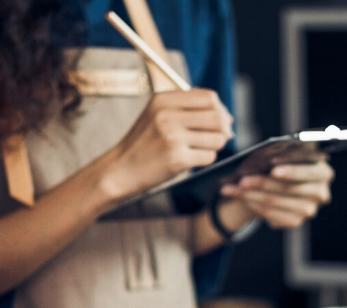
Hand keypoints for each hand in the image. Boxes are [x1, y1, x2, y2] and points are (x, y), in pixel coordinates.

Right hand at [103, 88, 232, 200]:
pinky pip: (209, 157)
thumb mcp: (157, 114)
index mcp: (163, 99)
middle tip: (216, 137)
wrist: (119, 170)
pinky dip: (204, 160)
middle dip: (222, 129)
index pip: (209, 97)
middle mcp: (167, 115)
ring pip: (217, 138)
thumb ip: (188, 108)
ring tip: (197, 149)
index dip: (220, 109)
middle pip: (217, 118)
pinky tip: (189, 160)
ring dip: (213, 146)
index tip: (219, 120)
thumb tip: (228, 117)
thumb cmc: (143, 143)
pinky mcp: (177, 159)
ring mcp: (172, 137)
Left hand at [219, 159, 333, 228]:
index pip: (309, 171)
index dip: (291, 169)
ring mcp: (309, 209)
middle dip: (263, 182)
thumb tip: (255, 161)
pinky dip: (251, 204)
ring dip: (250, 194)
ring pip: (276, 201)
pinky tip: (238, 196)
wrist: (277, 186)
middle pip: (289, 188)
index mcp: (323, 171)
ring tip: (231, 187)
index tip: (272, 164)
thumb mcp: (281, 157)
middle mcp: (320, 192)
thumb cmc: (280, 165)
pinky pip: (271, 214)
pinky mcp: (296, 221)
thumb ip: (276, 157)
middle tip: (242, 180)